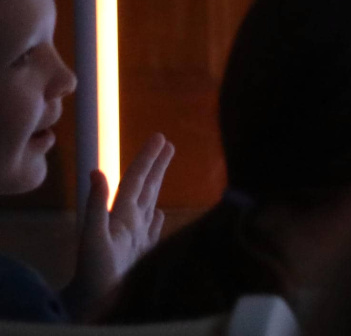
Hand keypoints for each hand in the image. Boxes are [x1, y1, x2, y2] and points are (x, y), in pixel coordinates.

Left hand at [66, 133, 172, 317]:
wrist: (94, 304)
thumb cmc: (94, 273)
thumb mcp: (93, 238)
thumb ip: (96, 206)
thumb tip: (97, 171)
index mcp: (120, 216)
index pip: (135, 180)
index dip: (147, 159)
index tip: (161, 138)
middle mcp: (128, 223)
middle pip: (144, 188)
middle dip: (155, 165)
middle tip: (167, 143)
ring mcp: (135, 239)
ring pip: (150, 204)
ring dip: (158, 185)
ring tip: (166, 167)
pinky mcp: (142, 256)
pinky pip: (152, 232)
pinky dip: (157, 220)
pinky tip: (161, 215)